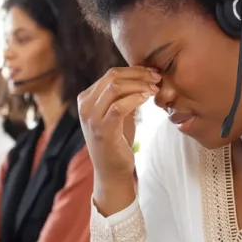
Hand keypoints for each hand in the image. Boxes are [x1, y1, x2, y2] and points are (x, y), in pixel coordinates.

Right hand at [77, 66, 158, 184]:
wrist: (112, 171)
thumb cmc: (118, 141)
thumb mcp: (120, 114)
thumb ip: (125, 96)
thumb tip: (144, 76)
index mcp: (86, 99)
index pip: (110, 74)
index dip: (134, 70)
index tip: (152, 73)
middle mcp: (85, 106)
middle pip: (112, 77)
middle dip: (138, 75)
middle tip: (157, 78)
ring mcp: (91, 118)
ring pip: (115, 88)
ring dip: (139, 85)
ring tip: (154, 89)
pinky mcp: (102, 130)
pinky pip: (119, 106)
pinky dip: (135, 98)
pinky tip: (147, 98)